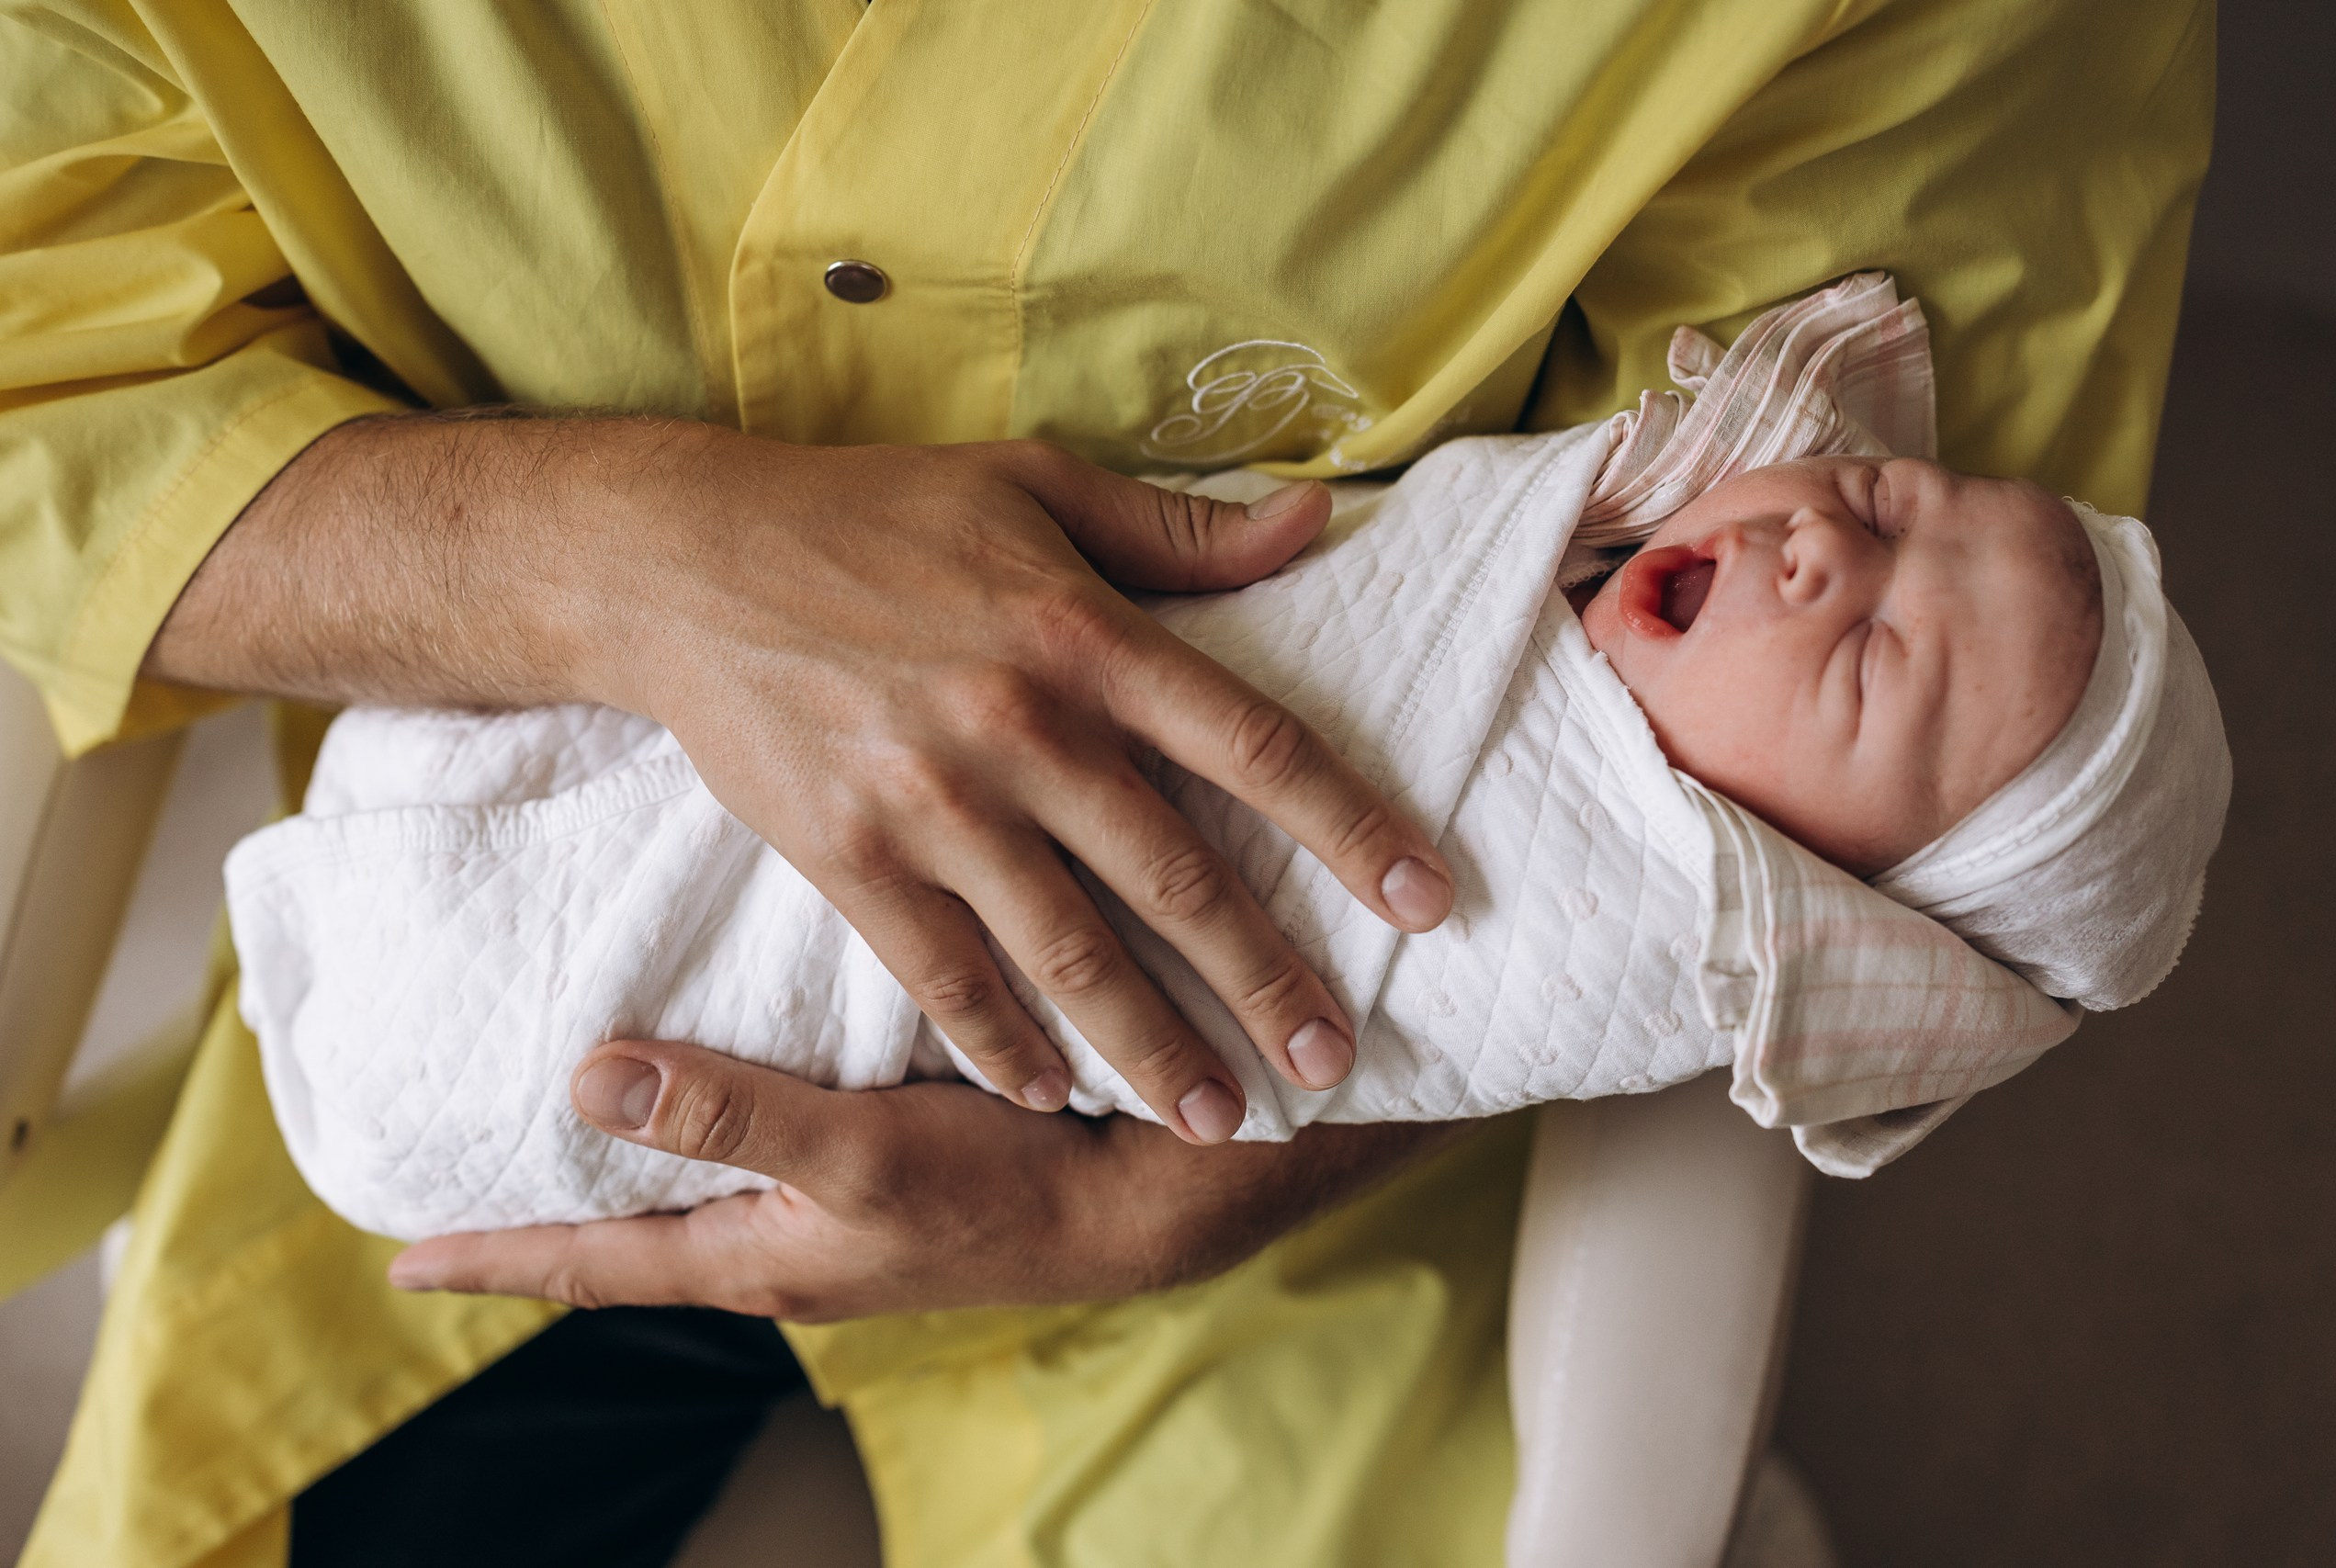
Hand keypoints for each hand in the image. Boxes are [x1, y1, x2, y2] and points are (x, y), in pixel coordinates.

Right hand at [148, 419, 1456, 1141]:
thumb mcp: (1029, 484)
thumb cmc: (871, 513)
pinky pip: (943, 975)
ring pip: (1068, 952)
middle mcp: (1021, 729)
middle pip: (1177, 879)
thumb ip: (1178, 528)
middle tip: (1334, 1063)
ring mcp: (932, 805)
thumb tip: (1320, 522)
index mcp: (1083, 634)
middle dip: (1266, 982)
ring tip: (1216, 1115)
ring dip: (1150, 1046)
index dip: (1350, 826)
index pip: (1252, 743)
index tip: (1426, 900)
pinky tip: (1052, 1095)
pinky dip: (1000, 1043)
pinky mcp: (849, 859)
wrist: (683, 560)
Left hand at [386, 1039, 1458, 1317]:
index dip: (496, 1257)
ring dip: (629, 1181)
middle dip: (549, 1226)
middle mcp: (785, 1244)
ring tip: (568, 1144)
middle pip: (632, 1244)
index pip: (594, 1265)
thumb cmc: (1010, 1180)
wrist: (1153, 1190)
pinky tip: (719, 1093)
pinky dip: (715, 1136)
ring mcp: (837, 1216)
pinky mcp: (887, 1173)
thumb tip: (588, 1075)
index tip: (401, 1258)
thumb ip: (731, 1113)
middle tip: (463, 1198)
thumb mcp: (861, 1155)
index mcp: (760, 1255)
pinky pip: (767, 1159)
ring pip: (698, 1200)